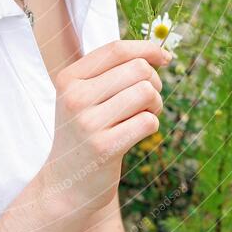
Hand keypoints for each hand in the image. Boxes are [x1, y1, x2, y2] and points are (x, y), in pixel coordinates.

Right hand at [41, 40, 171, 218]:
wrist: (66, 183)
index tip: (165, 58)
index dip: (147, 48)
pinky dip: (152, 125)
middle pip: (137, 69)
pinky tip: (137, 133)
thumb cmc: (84, 133)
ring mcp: (88, 123)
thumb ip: (112, 71)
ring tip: (144, 115)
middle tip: (148, 100)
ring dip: (155, 104)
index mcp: (68, 78)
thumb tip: (160, 54)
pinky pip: (148, 122)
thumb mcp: (83, 96)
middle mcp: (75, 97)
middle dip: (154, 82)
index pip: (116, 49)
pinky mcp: (105, 147)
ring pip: (146, 92)